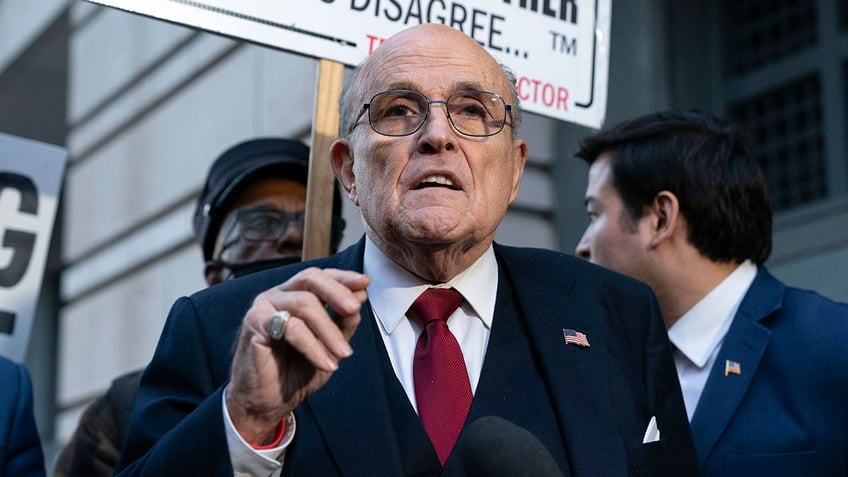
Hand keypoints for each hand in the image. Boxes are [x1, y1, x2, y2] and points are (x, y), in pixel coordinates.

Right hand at [225, 267, 369, 444]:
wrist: (266, 401)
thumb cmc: (295, 371)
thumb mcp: (329, 344)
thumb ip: (342, 321)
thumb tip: (361, 295)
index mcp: (294, 295)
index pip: (320, 276)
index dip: (343, 277)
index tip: (365, 283)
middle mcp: (278, 295)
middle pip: (310, 278)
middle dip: (337, 292)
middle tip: (354, 309)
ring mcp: (264, 307)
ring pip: (305, 304)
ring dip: (329, 331)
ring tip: (344, 354)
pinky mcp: (254, 323)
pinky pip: (292, 328)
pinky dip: (313, 346)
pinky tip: (326, 364)